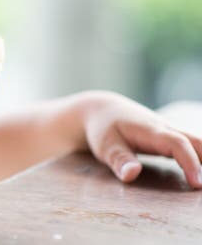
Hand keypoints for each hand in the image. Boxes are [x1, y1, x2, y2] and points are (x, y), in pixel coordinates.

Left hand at [82, 91, 201, 187]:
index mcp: (151, 130)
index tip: (197, 184)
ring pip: (197, 144)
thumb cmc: (103, 128)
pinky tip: (200, 176)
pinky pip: (191, 147)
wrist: (102, 110)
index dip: (190, 162)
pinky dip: (199, 160)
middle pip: (197, 142)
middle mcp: (165, 129)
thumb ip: (119, 159)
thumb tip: (131, 174)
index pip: (177, 143)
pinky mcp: (170, 138)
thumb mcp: (104, 144)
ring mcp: (169, 132)